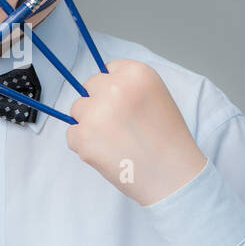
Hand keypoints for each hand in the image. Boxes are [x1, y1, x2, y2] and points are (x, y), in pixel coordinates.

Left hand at [65, 59, 208, 205]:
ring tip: (115, 141)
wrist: (172, 176)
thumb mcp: (157, 96)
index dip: (114, 89)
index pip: (109, 69)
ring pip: (78, 110)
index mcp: (136, 73)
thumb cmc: (168, 139)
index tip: (124, 105)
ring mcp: (96, 112)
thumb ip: (129, 86)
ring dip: (89, 123)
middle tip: (120, 126)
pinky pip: (72, 134)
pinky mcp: (83, 136)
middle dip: (99, 103)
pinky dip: (84, 145)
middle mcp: (114, 87)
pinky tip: (108, 152)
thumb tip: (99, 87)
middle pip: (90, 86)